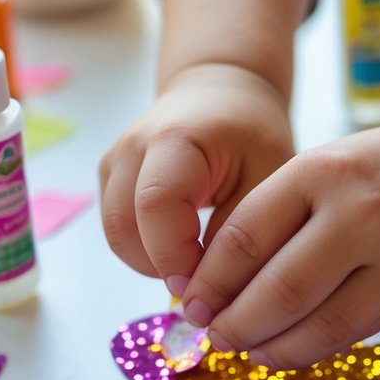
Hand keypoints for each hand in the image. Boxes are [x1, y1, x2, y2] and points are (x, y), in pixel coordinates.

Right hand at [99, 64, 294, 286]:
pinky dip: (145, 250)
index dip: (175, 255)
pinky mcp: (111, 178)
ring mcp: (115, 162)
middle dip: (161, 267)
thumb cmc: (252, 132)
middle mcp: (133, 148)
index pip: (155, 205)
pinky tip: (182, 248)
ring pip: (115, 234)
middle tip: (204, 283)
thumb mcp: (269, 176)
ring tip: (196, 264)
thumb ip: (242, 231)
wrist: (221, 92)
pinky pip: (118, 229)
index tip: (207, 284)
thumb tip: (213, 287)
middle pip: (123, 227)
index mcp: (175, 139)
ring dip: (152, 262)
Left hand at [179, 119, 379, 367]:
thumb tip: (224, 283)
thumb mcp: (331, 165)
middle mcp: (354, 211)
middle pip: (273, 288)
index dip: (210, 280)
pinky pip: (348, 332)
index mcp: (319, 170)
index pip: (243, 237)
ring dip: (269, 347)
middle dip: (233, 322)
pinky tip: (286, 350)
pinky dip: (310, 349)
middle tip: (214, 335)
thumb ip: (282, 215)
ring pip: (312, 322)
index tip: (191, 304)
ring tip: (246, 350)